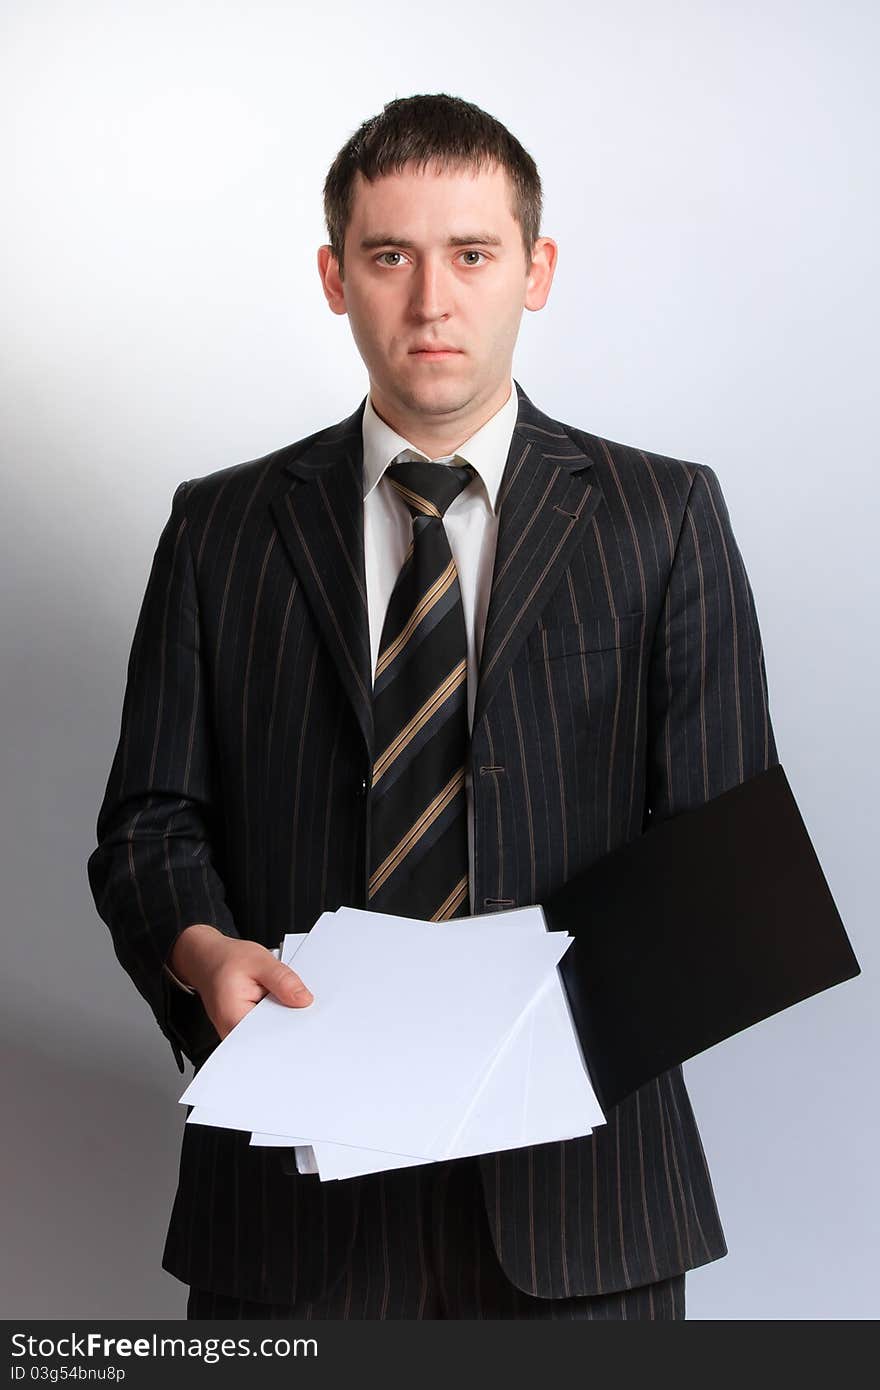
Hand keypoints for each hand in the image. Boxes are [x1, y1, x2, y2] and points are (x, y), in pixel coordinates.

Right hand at [169, 923, 313, 1039]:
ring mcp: (238, 1033)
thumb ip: (283, 980)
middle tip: (305, 1004)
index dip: (294, 1028)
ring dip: (285, 1018)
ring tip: (289, 999)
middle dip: (292, 1022)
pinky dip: (278, 1015)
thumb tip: (304, 1000)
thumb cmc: (226, 960)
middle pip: (273, 1037)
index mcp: (234, 1018)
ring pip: (271, 1033)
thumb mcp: (260, 961)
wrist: (207, 959)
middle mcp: (233, 1032)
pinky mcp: (245, 1029)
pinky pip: (267, 1027)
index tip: (311, 1020)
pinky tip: (281, 1001)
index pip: (271, 1036)